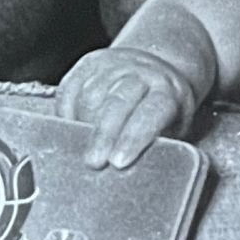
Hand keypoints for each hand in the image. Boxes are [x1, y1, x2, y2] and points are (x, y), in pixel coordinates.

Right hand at [56, 47, 199, 168]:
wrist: (158, 68)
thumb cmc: (164, 108)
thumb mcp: (174, 126)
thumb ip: (157, 147)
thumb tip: (134, 177)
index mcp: (168, 90)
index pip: (152, 112)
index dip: (134, 137)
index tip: (118, 162)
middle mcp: (143, 74)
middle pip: (119, 101)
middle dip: (104, 134)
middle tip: (94, 162)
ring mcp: (117, 65)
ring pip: (92, 93)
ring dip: (83, 123)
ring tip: (83, 146)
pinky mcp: (91, 62)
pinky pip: (71, 87)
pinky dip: (66, 110)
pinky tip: (72, 125)